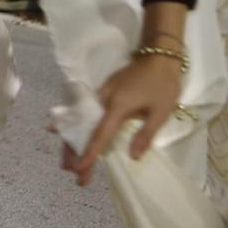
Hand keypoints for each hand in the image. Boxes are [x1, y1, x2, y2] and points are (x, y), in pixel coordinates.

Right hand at [65, 54, 184, 187]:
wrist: (158, 55)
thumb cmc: (163, 84)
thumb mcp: (161, 112)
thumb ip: (145, 135)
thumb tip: (132, 157)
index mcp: (117, 106)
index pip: (100, 134)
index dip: (90, 153)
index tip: (79, 170)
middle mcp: (103, 100)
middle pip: (83, 128)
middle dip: (74, 150)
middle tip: (70, 172)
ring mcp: (101, 94)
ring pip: (80, 120)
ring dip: (71, 140)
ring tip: (65, 161)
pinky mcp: (103, 91)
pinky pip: (84, 112)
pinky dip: (75, 126)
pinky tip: (65, 133)